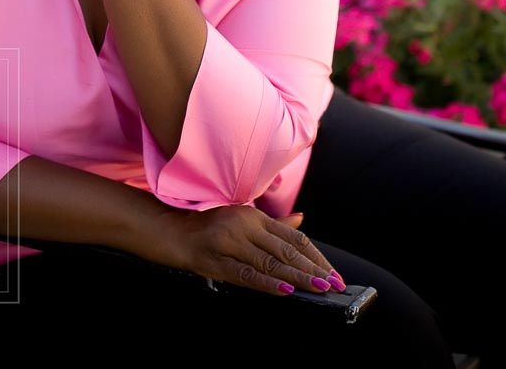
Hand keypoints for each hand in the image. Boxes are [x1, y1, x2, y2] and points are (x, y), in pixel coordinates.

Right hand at [151, 205, 346, 297]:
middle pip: (286, 250)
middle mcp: (244, 225)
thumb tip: (302, 219)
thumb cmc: (209, 228)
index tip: (333, 274)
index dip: (316, 257)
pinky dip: (268, 283)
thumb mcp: (241, 220)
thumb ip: (273, 224)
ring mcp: (229, 241)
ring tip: (318, 289)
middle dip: (313, 270)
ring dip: (297, 278)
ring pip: (270, 262)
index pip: (293, 238)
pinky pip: (246, 274)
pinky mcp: (216, 259)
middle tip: (334, 285)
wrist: (171, 231)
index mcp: (254, 215)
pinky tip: (285, 290)